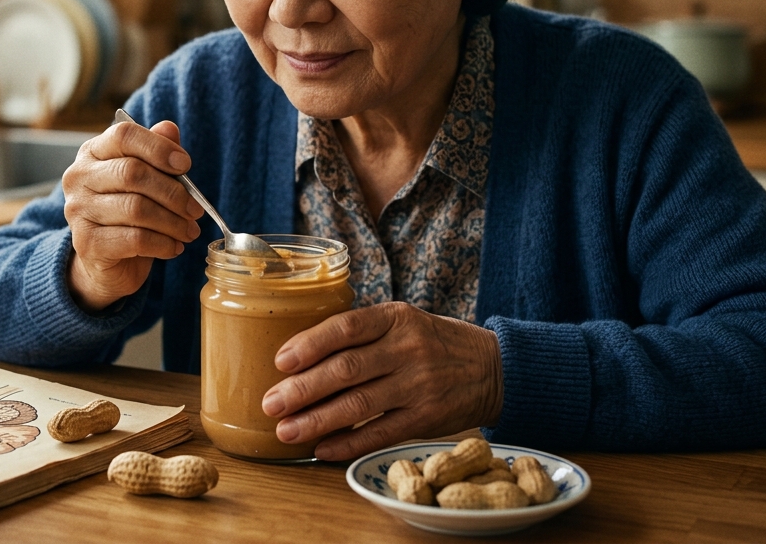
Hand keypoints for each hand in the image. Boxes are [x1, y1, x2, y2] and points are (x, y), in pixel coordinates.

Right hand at [62, 119, 202, 311]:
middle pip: (132, 173)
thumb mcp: (145, 180)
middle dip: (173, 192)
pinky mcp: (87, 243)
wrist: (106, 263)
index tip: (186, 165)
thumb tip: (170, 128)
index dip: (158, 147)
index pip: (124, 135)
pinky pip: (135, 239)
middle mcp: (78, 177)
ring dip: (173, 222)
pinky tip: (174, 247)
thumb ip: (156, 153)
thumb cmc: (128, 214)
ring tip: (189, 231)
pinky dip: (163, 243)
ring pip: (136, 208)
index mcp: (93, 152)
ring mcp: (78, 211)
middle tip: (196, 209)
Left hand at [260, 302, 502, 461]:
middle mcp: (407, 349)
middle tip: (271, 404)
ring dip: (317, 420)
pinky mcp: (426, 418)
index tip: (280, 361)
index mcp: (396, 318)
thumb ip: (363, 334)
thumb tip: (300, 356)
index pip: (346, 328)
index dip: (310, 344)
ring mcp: (418, 385)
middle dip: (303, 389)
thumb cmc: (434, 343)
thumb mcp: (404, 322)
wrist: (494, 368)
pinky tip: (322, 448)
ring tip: (286, 431)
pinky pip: (380, 433)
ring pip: (359, 404)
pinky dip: (348, 443)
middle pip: (346, 369)